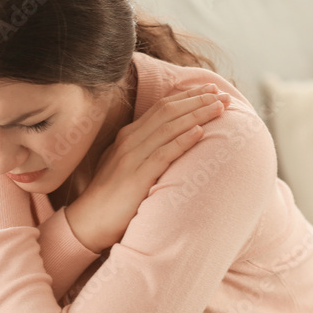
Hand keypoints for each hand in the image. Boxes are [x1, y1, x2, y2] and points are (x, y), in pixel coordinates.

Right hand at [65, 85, 230, 251]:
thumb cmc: (112, 198)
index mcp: (128, 136)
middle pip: (168, 112)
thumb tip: (171, 144)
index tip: (211, 90)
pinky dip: (181, 141)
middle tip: (224, 95)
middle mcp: (129, 141)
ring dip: (196, 115)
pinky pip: (162, 154)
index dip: (187, 96)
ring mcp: (131, 158)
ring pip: (168, 127)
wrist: (88, 222)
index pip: (161, 107)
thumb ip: (144, 152)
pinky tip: (199, 132)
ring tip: (220, 108)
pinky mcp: (135, 177)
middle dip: (198, 100)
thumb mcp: (126, 166)